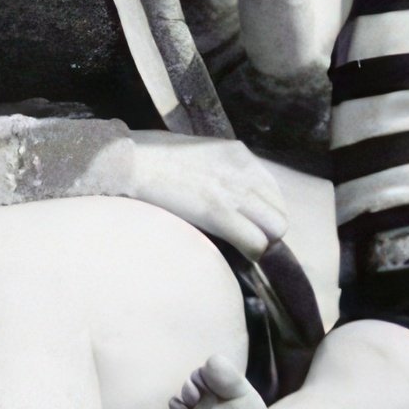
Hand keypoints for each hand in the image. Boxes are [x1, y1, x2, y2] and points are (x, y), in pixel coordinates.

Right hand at [104, 130, 289, 260]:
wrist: (130, 160)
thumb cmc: (153, 156)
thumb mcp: (199, 153)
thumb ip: (220, 170)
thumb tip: (225, 193)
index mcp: (239, 154)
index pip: (274, 191)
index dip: (263, 212)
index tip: (248, 223)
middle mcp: (244, 171)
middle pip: (279, 214)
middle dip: (267, 231)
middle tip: (245, 239)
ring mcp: (234, 192)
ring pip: (275, 231)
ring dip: (260, 243)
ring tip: (240, 248)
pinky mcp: (219, 213)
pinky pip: (255, 242)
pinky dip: (249, 253)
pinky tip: (236, 255)